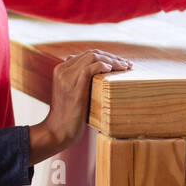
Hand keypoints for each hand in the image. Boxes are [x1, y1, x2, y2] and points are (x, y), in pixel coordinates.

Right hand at [30, 49, 130, 163]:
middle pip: (92, 54)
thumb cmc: (69, 115)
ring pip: (93, 58)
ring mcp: (67, 78)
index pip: (87, 55)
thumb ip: (81, 81)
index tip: (121, 62)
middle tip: (127, 64)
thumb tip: (101, 74)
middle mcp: (63, 70)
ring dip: (112, 61)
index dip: (106, 56)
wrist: (58, 131)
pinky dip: (103, 66)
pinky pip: (90, 69)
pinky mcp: (74, 87)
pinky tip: (111, 70)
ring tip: (125, 67)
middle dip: (112, 57)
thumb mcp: (73, 93)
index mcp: (62, 69)